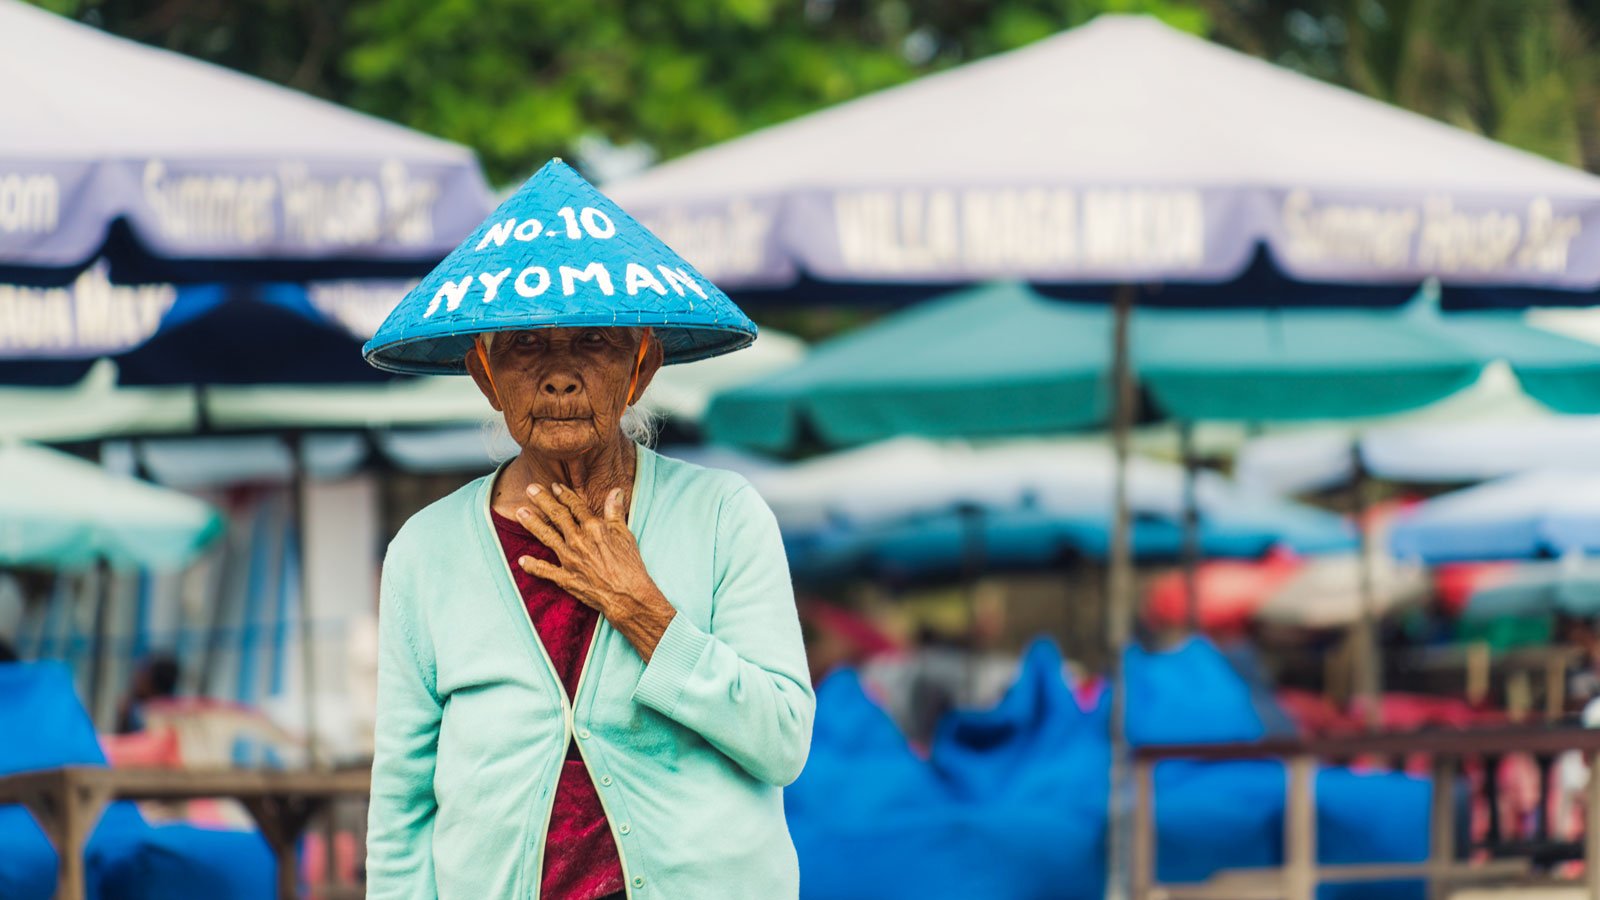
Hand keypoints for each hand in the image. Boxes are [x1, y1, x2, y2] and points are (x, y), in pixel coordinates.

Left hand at [515, 483, 675, 660]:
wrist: (627, 595)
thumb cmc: (630, 566)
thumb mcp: (625, 534)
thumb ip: (616, 512)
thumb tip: (615, 491)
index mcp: (594, 528)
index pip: (576, 506)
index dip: (564, 494)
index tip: (555, 486)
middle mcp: (578, 540)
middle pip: (557, 516)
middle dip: (543, 501)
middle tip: (530, 489)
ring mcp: (569, 559)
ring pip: (546, 536)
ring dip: (532, 523)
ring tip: (520, 512)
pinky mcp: (565, 578)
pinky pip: (544, 571)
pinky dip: (532, 565)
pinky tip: (522, 560)